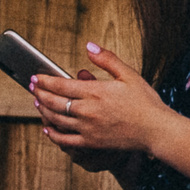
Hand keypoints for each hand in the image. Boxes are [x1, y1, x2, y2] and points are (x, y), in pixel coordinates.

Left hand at [33, 44, 168, 159]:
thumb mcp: (129, 74)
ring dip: (43, 110)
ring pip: (56, 119)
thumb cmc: (146, 102)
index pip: (61, 85)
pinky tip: (47, 128)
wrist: (156, 130)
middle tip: (33, 87)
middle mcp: (88, 110)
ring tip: (37, 103)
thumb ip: (107, 60)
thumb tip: (89, 46)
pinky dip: (53, 134)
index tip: (37, 77)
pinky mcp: (91, 143)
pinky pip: (65, 140)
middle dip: (40, 93)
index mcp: (96, 92)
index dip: (45, 81)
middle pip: (54, 101)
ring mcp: (87, 128)